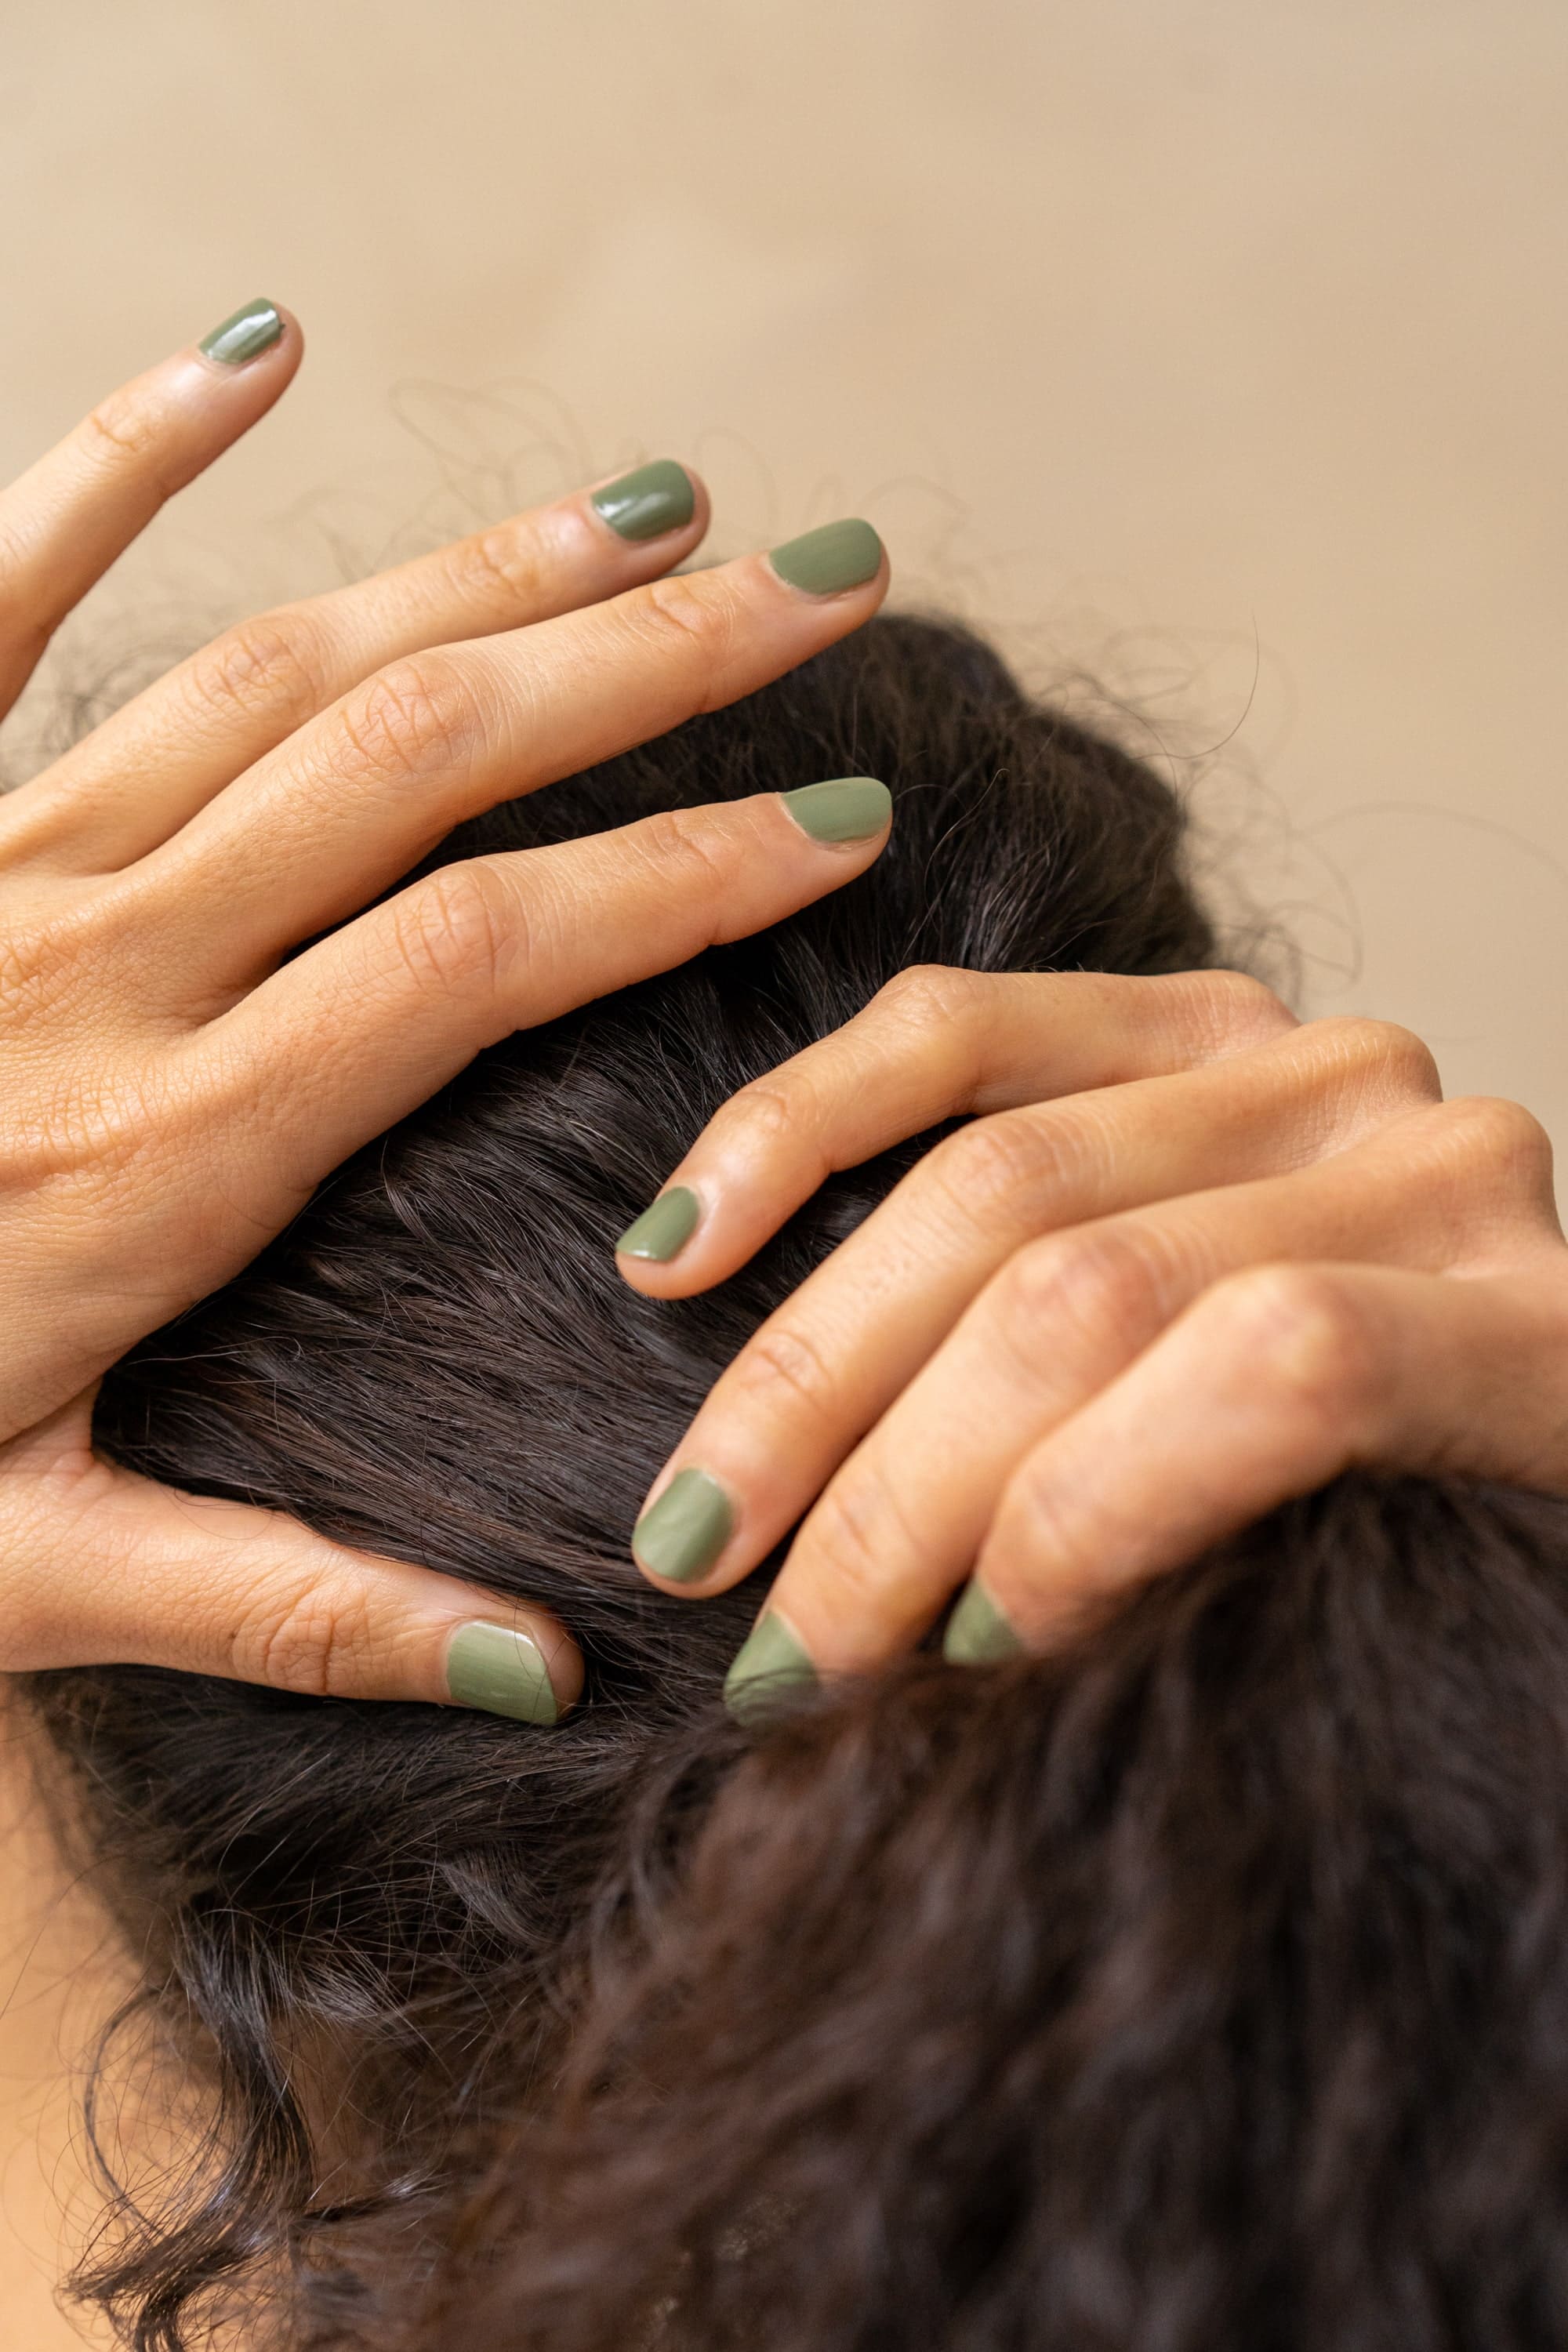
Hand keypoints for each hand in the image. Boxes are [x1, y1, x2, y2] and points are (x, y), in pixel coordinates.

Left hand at [0, 301, 890, 1720]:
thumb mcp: (36, 1579)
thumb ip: (295, 1612)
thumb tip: (549, 1665)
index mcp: (163, 1156)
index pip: (482, 960)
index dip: (683, 876)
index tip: (838, 825)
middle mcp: (96, 974)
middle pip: (420, 765)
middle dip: (648, 665)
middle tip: (823, 586)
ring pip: (278, 670)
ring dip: (482, 574)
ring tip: (655, 514)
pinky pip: (11, 587)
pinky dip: (123, 457)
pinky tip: (257, 353)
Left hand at [617, 965, 1566, 1711]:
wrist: (1550, 1607)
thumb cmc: (1332, 1492)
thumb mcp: (1141, 1361)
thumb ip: (1014, 1320)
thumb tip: (746, 1450)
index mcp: (1219, 1051)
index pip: (959, 1029)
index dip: (784, 1133)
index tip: (651, 1269)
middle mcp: (1337, 1073)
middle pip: (1002, 1190)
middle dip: (812, 1390)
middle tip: (700, 1565)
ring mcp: (1441, 1174)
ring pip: (1093, 1291)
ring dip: (913, 1491)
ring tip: (814, 1647)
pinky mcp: (1536, 1317)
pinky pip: (1260, 1371)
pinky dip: (1093, 1506)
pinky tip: (999, 1619)